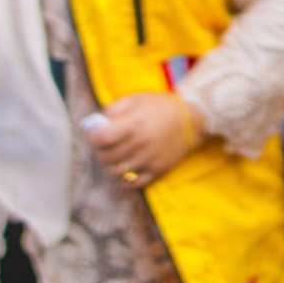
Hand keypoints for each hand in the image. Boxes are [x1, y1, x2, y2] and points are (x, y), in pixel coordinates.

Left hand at [85, 92, 205, 186]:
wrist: (191, 119)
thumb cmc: (160, 106)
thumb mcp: (136, 99)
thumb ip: (114, 109)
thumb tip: (95, 123)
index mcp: (133, 124)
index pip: (102, 138)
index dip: (92, 138)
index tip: (94, 135)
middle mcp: (140, 144)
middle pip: (106, 157)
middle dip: (100, 152)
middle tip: (104, 146)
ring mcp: (149, 159)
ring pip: (116, 172)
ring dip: (110, 166)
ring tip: (114, 158)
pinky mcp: (157, 170)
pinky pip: (134, 183)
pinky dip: (124, 181)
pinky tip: (124, 172)